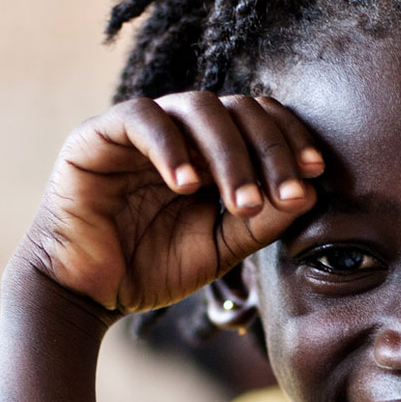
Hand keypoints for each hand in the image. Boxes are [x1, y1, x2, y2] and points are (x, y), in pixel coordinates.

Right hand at [19, 92, 322, 313]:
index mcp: (211, 151)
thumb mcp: (221, 248)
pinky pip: (141, 118)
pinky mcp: (98, 136)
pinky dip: (171, 147)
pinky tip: (187, 186)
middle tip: (284, 195)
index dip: (290, 140)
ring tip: (239, 201)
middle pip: (238, 108)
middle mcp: (179, 131)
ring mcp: (139, 128)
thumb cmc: (150, 268)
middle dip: (269, 150)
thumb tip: (309, 193)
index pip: (260, 121)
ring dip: (229, 152)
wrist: (85, 295)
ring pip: (197, 107)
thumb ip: (261, 221)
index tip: (315, 175)